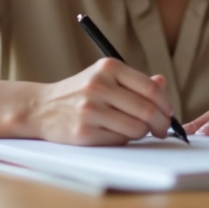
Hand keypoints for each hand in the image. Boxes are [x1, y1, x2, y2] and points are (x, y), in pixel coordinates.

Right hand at [26, 58, 173, 145]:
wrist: (41, 108)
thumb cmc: (79, 93)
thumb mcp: (104, 77)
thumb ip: (134, 81)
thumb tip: (162, 82)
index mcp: (108, 67)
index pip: (149, 87)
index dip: (165, 103)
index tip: (168, 113)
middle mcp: (98, 86)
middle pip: (146, 110)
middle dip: (160, 123)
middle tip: (161, 129)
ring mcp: (90, 109)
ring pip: (136, 128)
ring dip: (142, 133)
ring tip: (134, 129)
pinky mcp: (84, 132)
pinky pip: (120, 140)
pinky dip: (124, 139)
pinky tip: (114, 133)